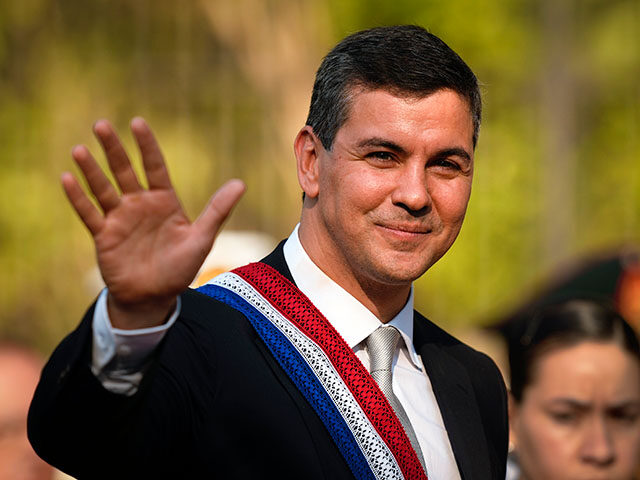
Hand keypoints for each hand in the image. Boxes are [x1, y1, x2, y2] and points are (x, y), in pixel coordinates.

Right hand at [62, 117, 244, 328]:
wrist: (154, 298)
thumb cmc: (180, 268)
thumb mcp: (201, 238)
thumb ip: (217, 211)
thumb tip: (241, 183)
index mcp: (164, 201)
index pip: (154, 167)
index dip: (146, 146)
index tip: (137, 122)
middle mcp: (140, 204)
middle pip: (124, 170)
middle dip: (113, 148)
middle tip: (101, 124)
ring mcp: (120, 218)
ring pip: (102, 188)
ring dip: (91, 170)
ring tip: (79, 149)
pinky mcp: (103, 235)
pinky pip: (88, 214)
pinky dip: (77, 198)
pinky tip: (67, 178)